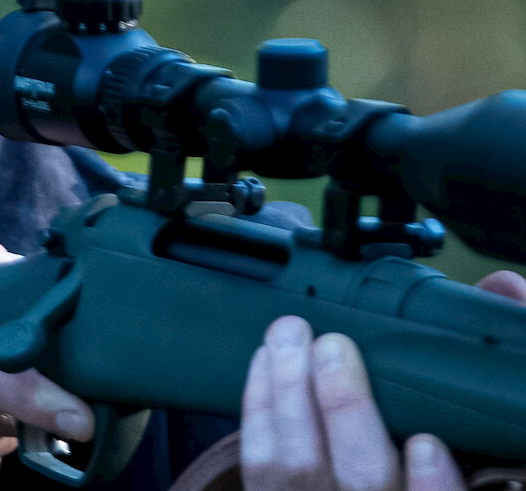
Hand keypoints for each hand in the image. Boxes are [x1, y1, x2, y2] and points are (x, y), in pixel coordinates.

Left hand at [241, 270, 525, 490]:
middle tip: (334, 347)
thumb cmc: (405, 450)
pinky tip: (264, 362)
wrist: (343, 480)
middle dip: (345, 409)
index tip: (426, 443)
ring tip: (288, 336)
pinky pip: (258, 460)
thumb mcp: (459, 428)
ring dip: (289, 394)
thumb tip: (505, 288)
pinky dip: (259, 407)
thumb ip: (473, 375)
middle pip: (363, 477)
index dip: (432, 483)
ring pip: (299, 464)